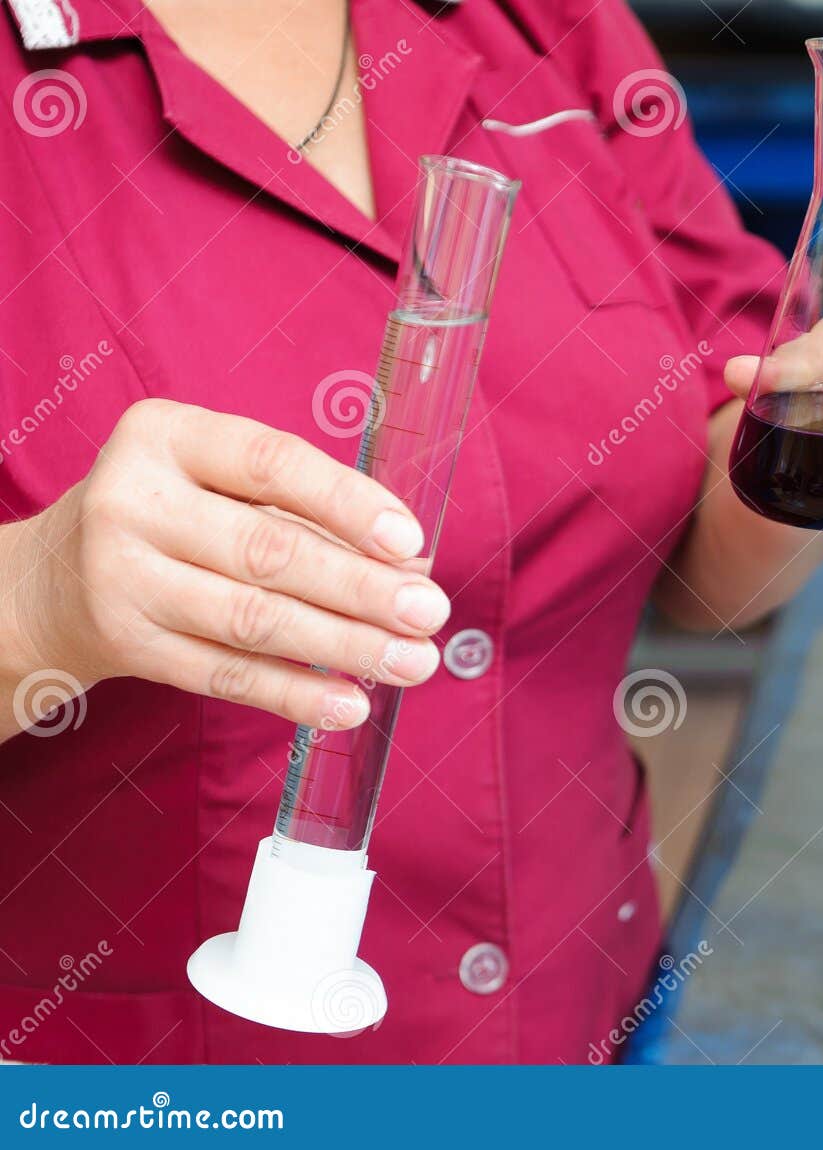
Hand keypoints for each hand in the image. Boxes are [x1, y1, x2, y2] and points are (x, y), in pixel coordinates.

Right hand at [9, 399, 450, 733]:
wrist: (56, 579)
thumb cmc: (176, 515)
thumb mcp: (222, 485)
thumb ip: (311, 514)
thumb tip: (411, 566)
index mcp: (167, 436)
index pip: (272, 464)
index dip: (348, 503)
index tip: (409, 542)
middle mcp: (134, 501)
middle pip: (269, 551)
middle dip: (362, 589)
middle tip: (430, 612)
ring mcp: (123, 577)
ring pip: (254, 619)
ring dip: (346, 646)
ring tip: (413, 662)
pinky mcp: (128, 645)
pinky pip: (227, 675)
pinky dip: (295, 693)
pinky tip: (350, 704)